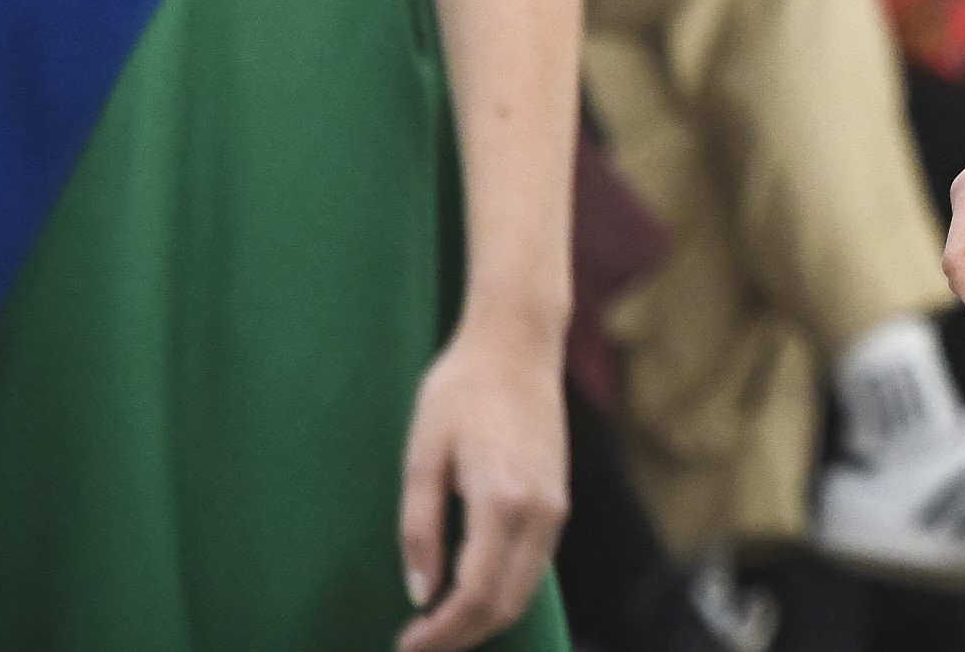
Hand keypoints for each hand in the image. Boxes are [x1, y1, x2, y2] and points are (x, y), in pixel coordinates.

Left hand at [395, 317, 568, 651]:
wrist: (517, 343)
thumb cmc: (461, 390)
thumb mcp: (423, 455)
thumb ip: (419, 528)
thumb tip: (420, 592)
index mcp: (502, 502)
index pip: (473, 595)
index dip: (439, 633)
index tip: (404, 646)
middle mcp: (540, 512)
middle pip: (505, 604)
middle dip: (461, 637)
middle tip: (415, 645)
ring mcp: (556, 506)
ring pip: (525, 591)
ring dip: (483, 619)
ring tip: (436, 626)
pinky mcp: (559, 498)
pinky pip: (535, 566)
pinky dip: (503, 592)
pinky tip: (468, 590)